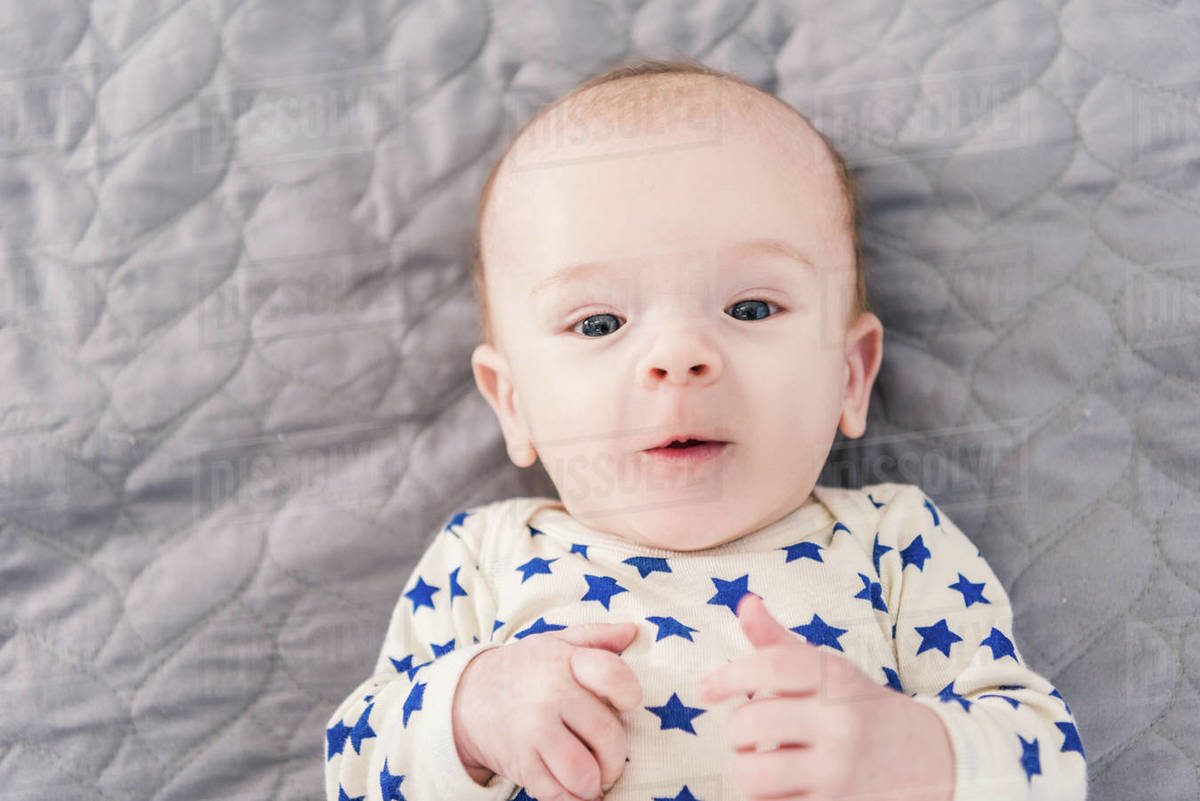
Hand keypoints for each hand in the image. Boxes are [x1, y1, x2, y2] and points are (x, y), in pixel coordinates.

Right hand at [453, 621, 641, 800]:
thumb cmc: (522, 669)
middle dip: (616, 758)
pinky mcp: (520, 761)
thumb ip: (595, 637)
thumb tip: (633, 631)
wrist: (466, 697)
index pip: (613, 675)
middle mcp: (550, 694)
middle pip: (607, 735)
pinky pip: (557, 793)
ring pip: (584, 772)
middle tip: (610, 760)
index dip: (629, 693)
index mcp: (564, 661)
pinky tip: (571, 788)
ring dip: (595, 783)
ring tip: (592, 778)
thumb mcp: (554, 643)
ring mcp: (533, 730)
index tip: (626, 704)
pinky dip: (570, 798)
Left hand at [695, 594, 952, 800]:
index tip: (703, 690)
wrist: (934, 758)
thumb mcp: (829, 670)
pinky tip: (782, 787)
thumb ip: (780, 643)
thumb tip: (745, 601)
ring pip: (755, 773)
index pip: (770, 667)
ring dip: (746, 769)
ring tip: (760, 762)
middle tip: (745, 733)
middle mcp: (840, 722)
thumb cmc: (862, 708)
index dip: (727, 676)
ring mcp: (840, 771)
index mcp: (835, 678)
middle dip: (736, 730)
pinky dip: (767, 798)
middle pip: (751, 723)